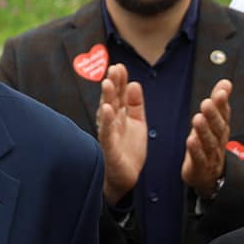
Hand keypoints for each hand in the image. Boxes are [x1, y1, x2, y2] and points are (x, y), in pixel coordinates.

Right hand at [97, 63, 147, 203]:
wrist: (127, 177)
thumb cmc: (129, 150)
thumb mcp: (138, 123)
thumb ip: (136, 104)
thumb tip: (135, 83)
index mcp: (119, 115)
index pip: (119, 95)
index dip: (119, 81)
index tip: (120, 66)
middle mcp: (111, 122)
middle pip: (111, 100)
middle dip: (112, 84)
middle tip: (114, 69)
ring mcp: (109, 134)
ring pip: (106, 113)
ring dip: (106, 98)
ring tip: (107, 83)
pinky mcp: (109, 148)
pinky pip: (106, 133)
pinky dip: (107, 121)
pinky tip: (107, 110)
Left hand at [181, 79, 231, 199]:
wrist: (208, 176)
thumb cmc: (209, 144)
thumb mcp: (214, 122)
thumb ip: (219, 102)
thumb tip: (226, 82)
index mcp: (221, 128)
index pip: (224, 114)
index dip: (223, 103)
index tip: (221, 91)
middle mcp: (218, 141)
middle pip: (218, 127)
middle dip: (214, 115)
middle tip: (207, 102)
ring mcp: (210, 155)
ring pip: (209, 142)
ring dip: (204, 130)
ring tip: (198, 118)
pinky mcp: (200, 167)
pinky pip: (199, 158)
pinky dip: (196, 150)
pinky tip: (191, 140)